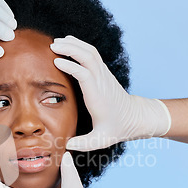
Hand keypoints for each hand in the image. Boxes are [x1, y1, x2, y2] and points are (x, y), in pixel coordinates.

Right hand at [50, 36, 170, 150]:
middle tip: (52, 46)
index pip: (85, 75)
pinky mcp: (104, 72)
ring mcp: (104, 75)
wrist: (135, 117)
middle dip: (70, 49)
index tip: (56, 62)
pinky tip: (68, 44)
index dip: (71, 66)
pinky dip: (79, 46)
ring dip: (74, 44)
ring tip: (56, 42)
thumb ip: (84, 144)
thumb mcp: (101, 140)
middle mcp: (102, 82)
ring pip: (90, 52)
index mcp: (98, 96)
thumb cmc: (116, 128)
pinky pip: (92, 54)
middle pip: (88, 57)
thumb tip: (67, 146)